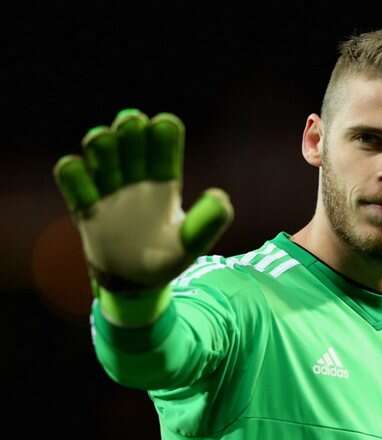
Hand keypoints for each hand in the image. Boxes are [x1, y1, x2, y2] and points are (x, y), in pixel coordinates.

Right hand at [53, 108, 233, 292]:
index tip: (163, 125)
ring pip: (102, 154)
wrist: (136, 284)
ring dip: (101, 143)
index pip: (164, 146)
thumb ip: (206, 223)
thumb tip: (219, 196)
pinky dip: (72, 173)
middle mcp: (137, 179)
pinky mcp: (87, 208)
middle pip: (131, 140)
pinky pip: (74, 182)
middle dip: (130, 127)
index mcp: (165, 180)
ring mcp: (110, 190)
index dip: (164, 133)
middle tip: (131, 123)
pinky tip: (75, 167)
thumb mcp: (191, 243)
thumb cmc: (168, 259)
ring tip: (102, 139)